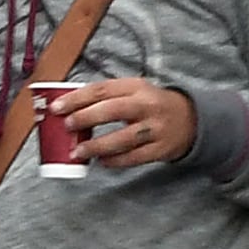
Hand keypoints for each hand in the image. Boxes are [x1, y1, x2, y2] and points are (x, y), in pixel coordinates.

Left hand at [49, 76, 198, 171]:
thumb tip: (68, 108)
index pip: (102, 89)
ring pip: (123, 138)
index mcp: (136, 87)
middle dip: (85, 118)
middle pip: (112, 110)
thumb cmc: (151, 104)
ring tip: (78, 151)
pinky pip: (134, 158)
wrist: (191, 119)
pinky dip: (115, 161)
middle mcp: (147, 106)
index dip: (77, 98)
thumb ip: (105, 97)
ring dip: (97, 146)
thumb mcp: (133, 91)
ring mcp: (155, 128)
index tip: (57, 107)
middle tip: (67, 126)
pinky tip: (101, 161)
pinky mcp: (160, 149)